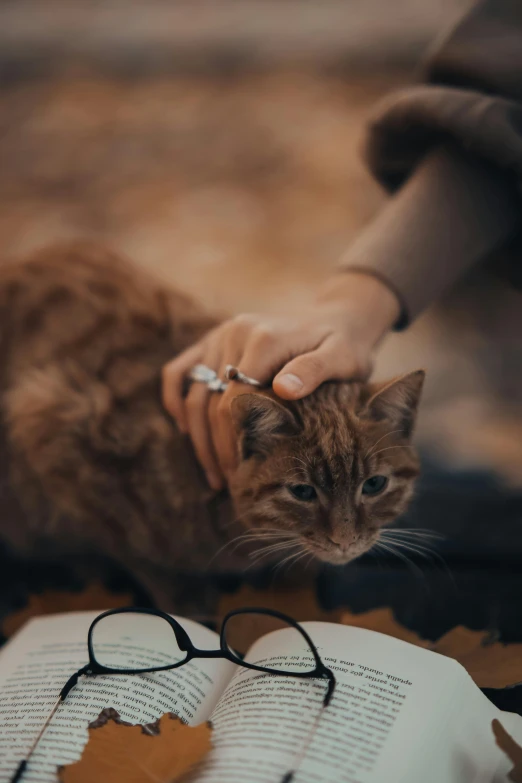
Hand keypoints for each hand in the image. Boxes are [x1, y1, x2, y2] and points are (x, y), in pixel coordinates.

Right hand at [162, 272, 399, 489]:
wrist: (336, 318)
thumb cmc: (344, 346)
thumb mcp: (343, 358)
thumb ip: (314, 370)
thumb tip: (283, 389)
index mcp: (264, 339)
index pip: (232, 401)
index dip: (233, 442)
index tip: (244, 474)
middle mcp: (235, 332)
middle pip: (208, 401)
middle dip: (215, 447)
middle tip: (231, 484)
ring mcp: (220, 336)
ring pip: (192, 393)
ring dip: (197, 436)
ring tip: (215, 473)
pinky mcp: (212, 340)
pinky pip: (179, 371)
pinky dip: (175, 401)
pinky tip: (187, 432)